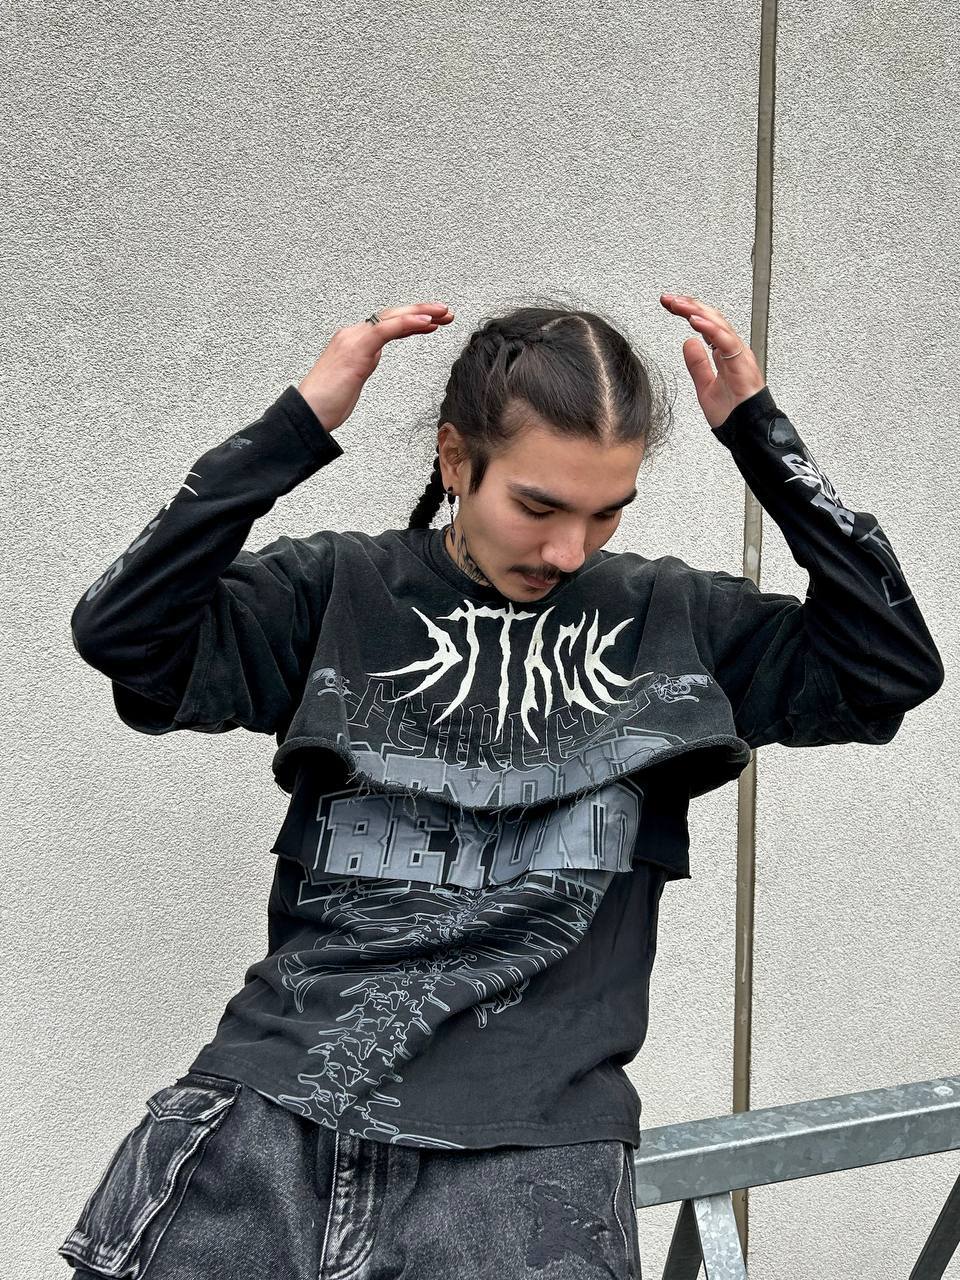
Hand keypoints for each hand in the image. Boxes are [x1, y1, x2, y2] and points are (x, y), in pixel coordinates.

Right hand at [297, 302, 454, 431]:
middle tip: (447, 312)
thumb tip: (371, 358)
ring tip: (444, 313)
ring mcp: (354, 339)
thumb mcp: (350, 379)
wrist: (307, 414)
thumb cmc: (324, 403)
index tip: (434, 321)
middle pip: (393, 315)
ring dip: (421, 312)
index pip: (387, 324)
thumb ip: (362, 364)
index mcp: (353, 341)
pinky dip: (407, 322)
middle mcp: (353, 335)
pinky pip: (386, 329)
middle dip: (422, 311)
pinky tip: (427, 321)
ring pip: (392, 317)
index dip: (412, 320)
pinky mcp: (357, 349)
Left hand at [660, 293, 765, 429]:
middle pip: (711, 318)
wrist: (746, 432)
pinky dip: (711, 328)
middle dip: (689, 305)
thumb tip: (688, 343)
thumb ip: (698, 364)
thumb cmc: (733, 414)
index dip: (688, 311)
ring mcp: (738, 355)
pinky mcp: (741, 363)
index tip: (669, 304)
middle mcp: (733, 350)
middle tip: (668, 299)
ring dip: (697, 311)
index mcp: (725, 353)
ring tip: (678, 304)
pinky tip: (695, 320)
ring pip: (718, 324)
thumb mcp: (705, 386)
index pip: (705, 324)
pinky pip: (726, 341)